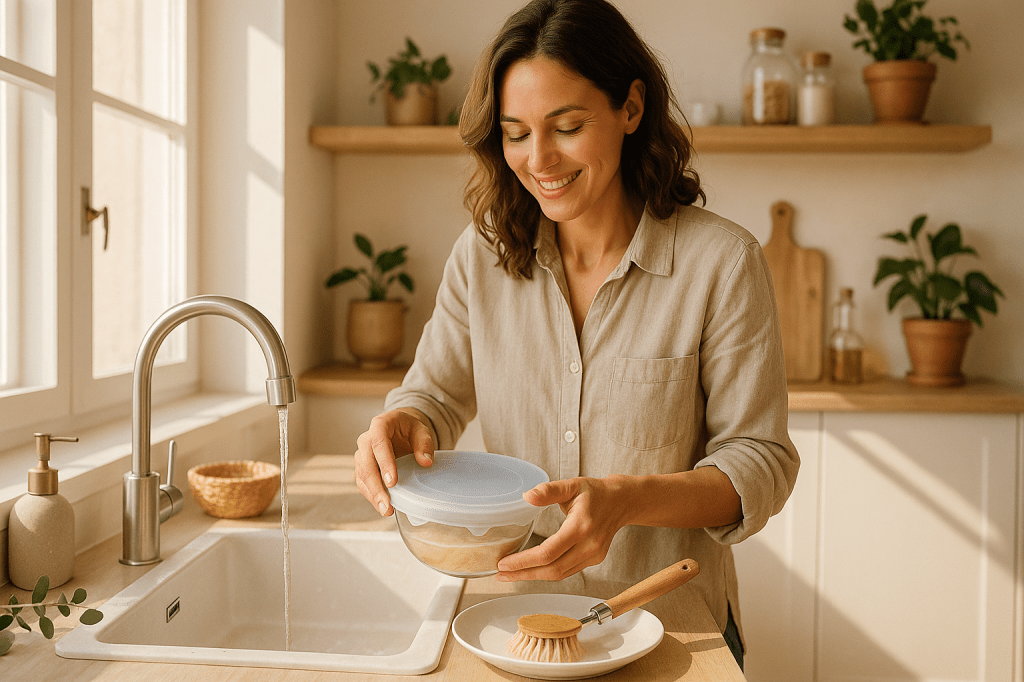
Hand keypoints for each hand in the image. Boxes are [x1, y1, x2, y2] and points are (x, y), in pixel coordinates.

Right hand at [354, 409, 433, 516]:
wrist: (399, 429)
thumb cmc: (409, 429)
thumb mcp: (421, 431)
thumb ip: (424, 444)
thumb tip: (426, 462)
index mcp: (379, 425)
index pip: (378, 444)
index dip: (384, 464)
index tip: (392, 482)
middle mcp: (366, 440)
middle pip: (366, 464)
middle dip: (376, 486)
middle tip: (387, 504)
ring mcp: (361, 454)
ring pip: (361, 476)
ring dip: (372, 495)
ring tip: (386, 510)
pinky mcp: (362, 467)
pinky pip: (362, 483)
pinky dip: (371, 495)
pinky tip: (381, 506)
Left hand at [495, 476, 630, 581]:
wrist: (621, 501)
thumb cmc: (595, 492)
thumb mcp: (571, 485)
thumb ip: (548, 491)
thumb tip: (527, 496)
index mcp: (581, 527)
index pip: (548, 552)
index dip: (524, 561)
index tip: (504, 563)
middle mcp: (589, 545)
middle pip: (552, 570)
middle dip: (524, 574)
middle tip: (501, 574)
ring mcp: (593, 555)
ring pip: (560, 574)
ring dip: (534, 577)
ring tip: (511, 575)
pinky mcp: (594, 560)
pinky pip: (567, 571)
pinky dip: (548, 573)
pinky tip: (532, 570)